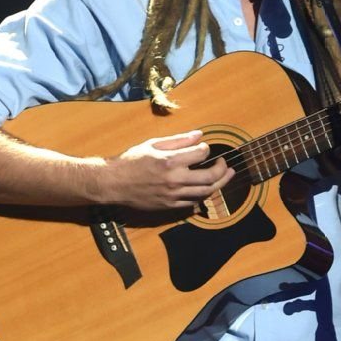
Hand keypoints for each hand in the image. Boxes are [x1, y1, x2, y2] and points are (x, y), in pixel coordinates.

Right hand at [103, 129, 233, 211]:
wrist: (114, 183)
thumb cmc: (131, 161)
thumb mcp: (153, 144)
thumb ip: (178, 140)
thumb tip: (199, 135)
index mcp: (170, 161)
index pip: (201, 154)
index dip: (206, 149)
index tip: (205, 148)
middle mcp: (174, 179)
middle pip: (210, 177)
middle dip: (222, 170)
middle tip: (226, 165)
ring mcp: (173, 195)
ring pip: (205, 192)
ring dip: (218, 184)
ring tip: (224, 177)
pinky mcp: (169, 206)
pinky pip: (193, 203)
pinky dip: (202, 195)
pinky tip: (206, 189)